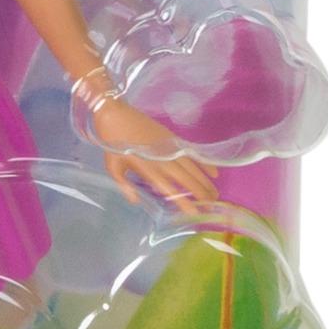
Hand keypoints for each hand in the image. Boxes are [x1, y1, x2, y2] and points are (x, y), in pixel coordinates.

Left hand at [91, 97, 218, 214]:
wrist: (116, 115)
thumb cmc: (112, 143)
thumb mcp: (113, 168)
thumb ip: (125, 186)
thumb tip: (136, 201)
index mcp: (149, 169)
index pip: (170, 189)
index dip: (183, 202)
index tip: (194, 213)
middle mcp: (163, 160)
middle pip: (187, 179)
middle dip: (201, 193)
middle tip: (212, 206)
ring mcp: (170, 148)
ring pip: (193, 168)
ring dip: (205, 182)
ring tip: (215, 195)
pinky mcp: (173, 139)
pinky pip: (193, 153)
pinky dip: (204, 163)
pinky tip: (215, 173)